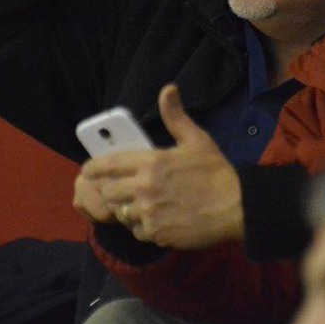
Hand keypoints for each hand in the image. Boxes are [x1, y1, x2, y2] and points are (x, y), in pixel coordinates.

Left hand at [79, 84, 243, 248]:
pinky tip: (158, 219)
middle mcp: (144, 188)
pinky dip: (143, 227)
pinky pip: (137, 232)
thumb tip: (168, 89)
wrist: (236, 207)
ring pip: (121, 213)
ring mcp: (149, 213)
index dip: (94, 167)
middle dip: (113, 190)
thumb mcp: (196, 139)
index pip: (109, 164)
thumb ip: (175, 116)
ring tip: (143, 205)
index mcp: (151, 162)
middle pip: (108, 192)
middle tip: (123, 189)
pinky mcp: (156, 233)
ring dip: (128, 210)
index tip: (88, 169)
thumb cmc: (216, 172)